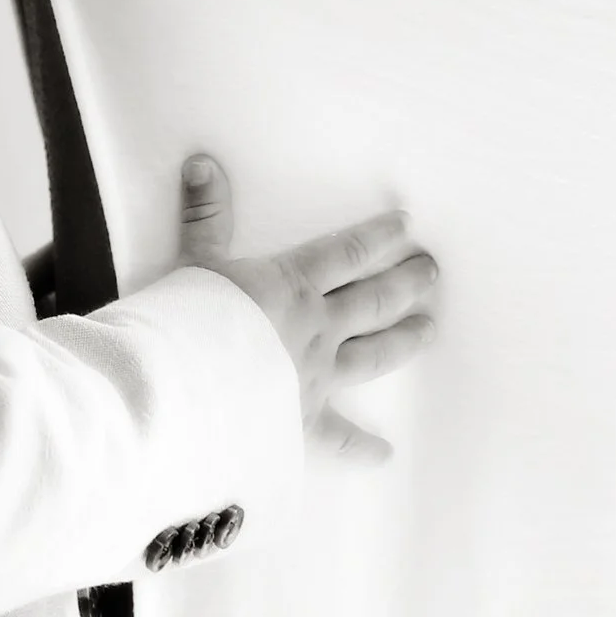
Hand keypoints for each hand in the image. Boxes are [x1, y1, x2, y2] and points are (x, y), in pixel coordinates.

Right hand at [176, 156, 436, 457]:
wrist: (182, 385)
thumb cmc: (188, 319)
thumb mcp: (195, 258)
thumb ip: (205, 213)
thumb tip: (202, 162)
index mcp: (293, 285)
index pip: (345, 253)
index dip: (377, 236)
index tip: (406, 226)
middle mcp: (316, 327)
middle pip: (373, 300)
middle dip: (406, 283)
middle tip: (432, 272)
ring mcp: (316, 375)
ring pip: (373, 355)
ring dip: (403, 341)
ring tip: (429, 331)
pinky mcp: (302, 419)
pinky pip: (339, 437)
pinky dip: (362, 447)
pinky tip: (384, 454)